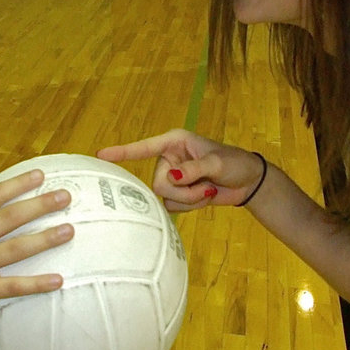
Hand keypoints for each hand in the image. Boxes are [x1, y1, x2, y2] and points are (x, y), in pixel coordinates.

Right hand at [0, 170, 73, 335]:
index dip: (17, 184)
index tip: (40, 175)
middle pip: (10, 217)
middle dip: (39, 204)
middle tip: (65, 196)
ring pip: (16, 248)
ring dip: (44, 238)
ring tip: (69, 230)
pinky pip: (13, 285)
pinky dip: (36, 283)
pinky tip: (58, 280)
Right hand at [98, 129, 264, 210]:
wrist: (248, 182)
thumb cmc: (235, 163)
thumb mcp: (217, 164)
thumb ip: (194, 170)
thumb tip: (171, 178)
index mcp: (175, 142)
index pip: (144, 147)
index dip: (123, 152)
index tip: (101, 155)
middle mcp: (169, 159)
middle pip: (157, 183)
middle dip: (182, 191)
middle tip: (204, 186)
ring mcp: (173, 178)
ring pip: (164, 198)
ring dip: (188, 200)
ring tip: (206, 191)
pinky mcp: (178, 194)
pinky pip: (173, 207)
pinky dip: (190, 206)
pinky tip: (204, 197)